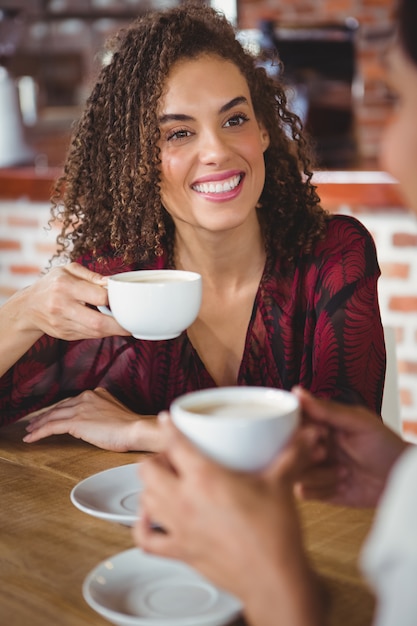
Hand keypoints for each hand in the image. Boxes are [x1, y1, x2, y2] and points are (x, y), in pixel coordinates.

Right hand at [17, 262, 129, 340]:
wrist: (28, 306)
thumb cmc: (52, 284)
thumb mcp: (67, 270)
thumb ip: (90, 275)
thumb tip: (111, 282)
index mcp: (64, 286)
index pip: (98, 296)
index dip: (114, 298)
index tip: (124, 298)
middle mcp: (62, 306)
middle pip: (97, 321)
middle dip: (119, 325)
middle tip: (133, 322)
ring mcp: (62, 323)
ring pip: (95, 332)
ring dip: (114, 330)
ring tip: (126, 324)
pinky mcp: (65, 335)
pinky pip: (90, 336)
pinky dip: (103, 332)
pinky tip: (109, 326)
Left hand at [23, 388, 160, 451]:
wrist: (134, 428)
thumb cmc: (129, 426)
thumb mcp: (113, 413)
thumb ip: (100, 412)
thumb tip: (92, 423)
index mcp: (96, 393)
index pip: (71, 401)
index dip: (58, 409)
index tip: (51, 415)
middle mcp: (86, 397)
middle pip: (59, 406)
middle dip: (45, 415)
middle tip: (34, 422)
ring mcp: (80, 408)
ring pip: (52, 415)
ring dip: (38, 424)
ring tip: (29, 431)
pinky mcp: (76, 421)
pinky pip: (51, 426)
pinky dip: (39, 432)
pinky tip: (31, 438)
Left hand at [134, 417, 325, 625]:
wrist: (274, 580)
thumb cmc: (275, 535)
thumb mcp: (281, 484)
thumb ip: (292, 455)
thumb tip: (305, 436)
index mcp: (205, 478)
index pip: (174, 443)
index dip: (168, 427)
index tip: (168, 420)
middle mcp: (184, 501)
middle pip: (148, 470)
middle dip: (157, 458)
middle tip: (173, 457)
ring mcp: (178, 528)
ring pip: (144, 499)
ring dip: (150, 487)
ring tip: (165, 481)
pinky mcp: (180, 551)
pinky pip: (146, 538)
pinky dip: (143, 526)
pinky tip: (150, 518)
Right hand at [293, 386, 408, 506]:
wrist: (401, 477)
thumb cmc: (385, 445)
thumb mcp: (358, 422)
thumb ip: (327, 409)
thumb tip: (298, 392)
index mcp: (320, 425)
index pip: (292, 424)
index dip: (298, 431)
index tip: (315, 433)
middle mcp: (314, 446)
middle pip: (288, 450)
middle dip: (306, 454)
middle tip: (326, 453)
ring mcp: (316, 469)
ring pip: (295, 472)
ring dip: (318, 474)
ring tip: (343, 471)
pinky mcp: (321, 491)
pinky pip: (304, 492)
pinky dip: (320, 490)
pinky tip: (340, 485)